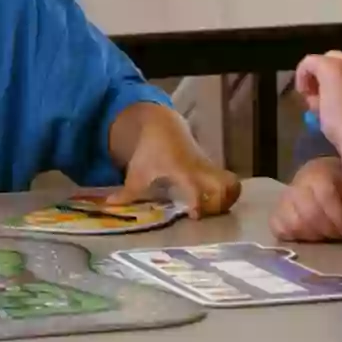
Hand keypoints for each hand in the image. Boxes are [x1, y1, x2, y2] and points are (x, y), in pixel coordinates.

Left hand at [117, 132, 239, 216]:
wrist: (163, 126)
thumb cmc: (149, 151)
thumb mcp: (136, 172)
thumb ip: (127, 192)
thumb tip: (109, 206)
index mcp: (182, 170)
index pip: (198, 190)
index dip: (199, 205)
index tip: (194, 216)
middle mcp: (201, 169)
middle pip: (225, 187)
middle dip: (220, 204)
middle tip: (206, 216)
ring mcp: (210, 168)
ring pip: (232, 184)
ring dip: (228, 200)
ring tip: (214, 212)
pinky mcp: (213, 168)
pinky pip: (228, 182)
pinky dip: (226, 194)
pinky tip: (215, 205)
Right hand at [271, 156, 341, 241]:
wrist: (341, 191)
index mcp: (322, 169)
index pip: (323, 192)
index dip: (337, 216)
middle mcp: (301, 179)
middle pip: (306, 210)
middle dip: (325, 228)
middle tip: (339, 236)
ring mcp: (287, 195)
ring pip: (288, 218)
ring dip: (308, 234)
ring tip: (323, 237)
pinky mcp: (279, 210)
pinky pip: (276, 224)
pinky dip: (289, 234)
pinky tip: (306, 238)